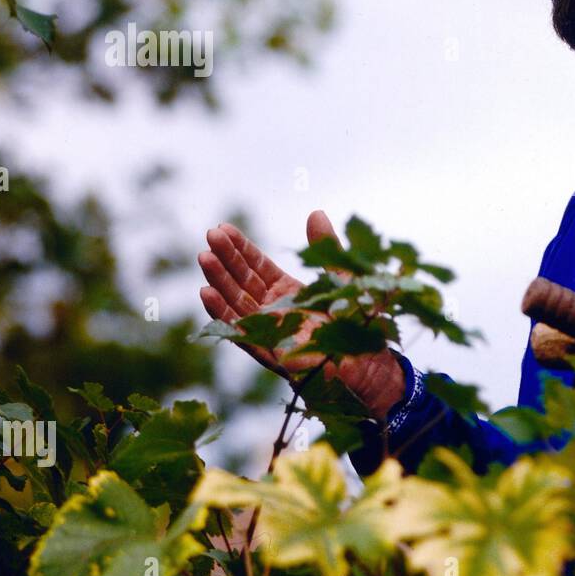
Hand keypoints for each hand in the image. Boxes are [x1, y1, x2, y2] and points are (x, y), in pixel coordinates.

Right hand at [198, 210, 405, 419]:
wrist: (369, 363)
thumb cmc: (358, 323)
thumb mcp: (341, 276)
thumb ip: (325, 247)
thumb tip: (315, 213)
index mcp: (288, 293)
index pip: (257, 267)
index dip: (240, 248)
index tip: (223, 229)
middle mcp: (274, 310)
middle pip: (242, 281)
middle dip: (226, 259)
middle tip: (210, 235)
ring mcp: (269, 331)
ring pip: (236, 302)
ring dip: (219, 281)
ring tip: (204, 257)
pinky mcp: (269, 351)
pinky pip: (239, 331)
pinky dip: (222, 313)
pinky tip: (206, 293)